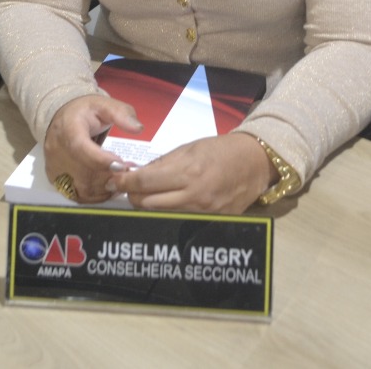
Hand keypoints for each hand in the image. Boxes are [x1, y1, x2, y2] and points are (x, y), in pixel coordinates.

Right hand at [43, 95, 141, 202]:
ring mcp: (54, 165)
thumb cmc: (85, 111)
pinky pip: (76, 194)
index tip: (121, 165)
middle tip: (127, 171)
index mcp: (68, 128)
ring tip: (120, 178)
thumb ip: (122, 114)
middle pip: (82, 172)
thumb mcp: (105, 104)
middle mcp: (57, 149)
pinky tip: (108, 185)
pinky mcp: (55, 178)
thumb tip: (137, 128)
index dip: (100, 160)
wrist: (62, 116)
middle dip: (109, 176)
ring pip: (79, 188)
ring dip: (104, 188)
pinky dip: (95, 195)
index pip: (80, 148)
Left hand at [107, 132, 273, 213]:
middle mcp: (193, 195)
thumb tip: (138, 174)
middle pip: (146, 203)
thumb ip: (163, 164)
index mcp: (187, 172)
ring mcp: (202, 212)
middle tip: (130, 187)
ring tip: (148, 194)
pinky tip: (169, 203)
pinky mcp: (210, 221)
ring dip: (149, 205)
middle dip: (133, 194)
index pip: (143, 182)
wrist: (254, 162)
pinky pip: (179, 220)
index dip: (124, 181)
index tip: (116, 179)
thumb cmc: (220, 150)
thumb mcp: (189, 149)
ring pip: (159, 215)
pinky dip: (168, 212)